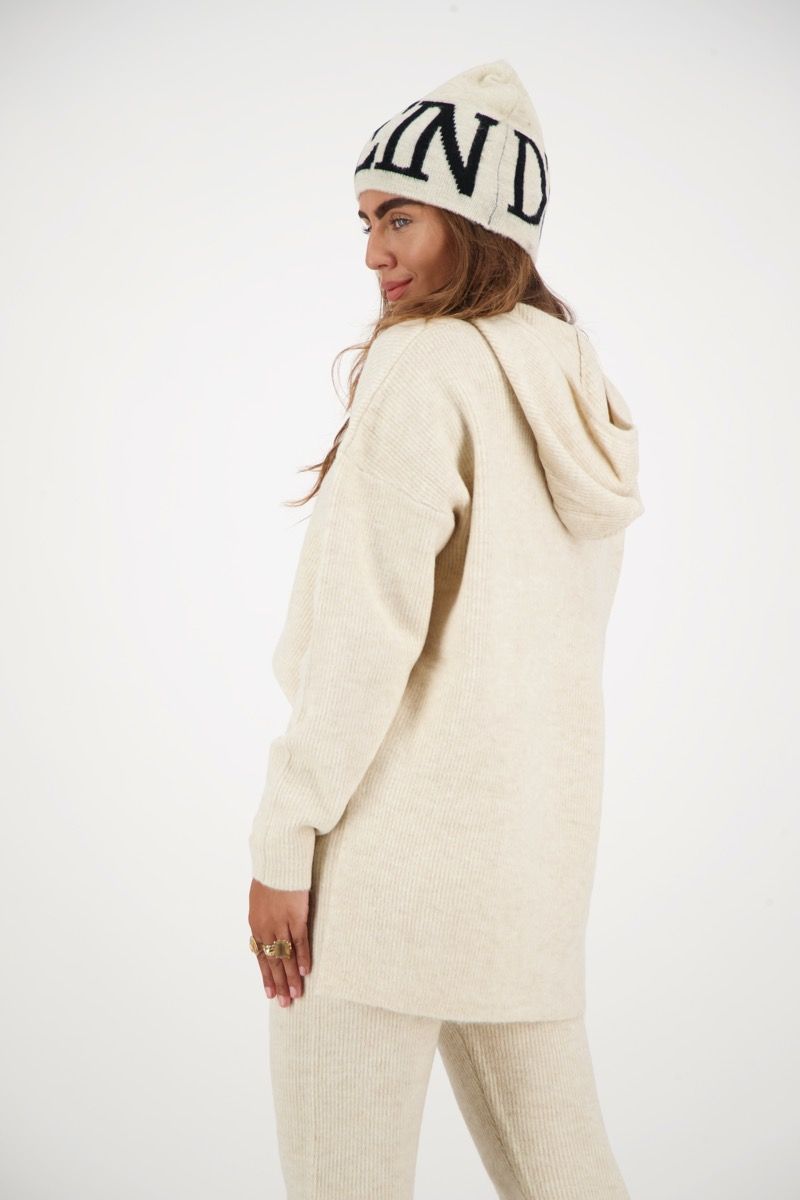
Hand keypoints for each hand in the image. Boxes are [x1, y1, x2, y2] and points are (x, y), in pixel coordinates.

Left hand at [249, 879, 311, 1005]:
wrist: (277, 859)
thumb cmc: (270, 876)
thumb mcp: (260, 901)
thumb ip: (263, 919)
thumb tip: (267, 933)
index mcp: (256, 925)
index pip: (261, 957)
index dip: (266, 976)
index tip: (270, 993)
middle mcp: (266, 928)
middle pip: (273, 962)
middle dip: (278, 983)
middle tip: (285, 1003)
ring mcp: (281, 923)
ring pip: (285, 956)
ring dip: (291, 977)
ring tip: (296, 995)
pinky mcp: (296, 916)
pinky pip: (299, 942)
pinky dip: (302, 957)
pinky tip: (305, 972)